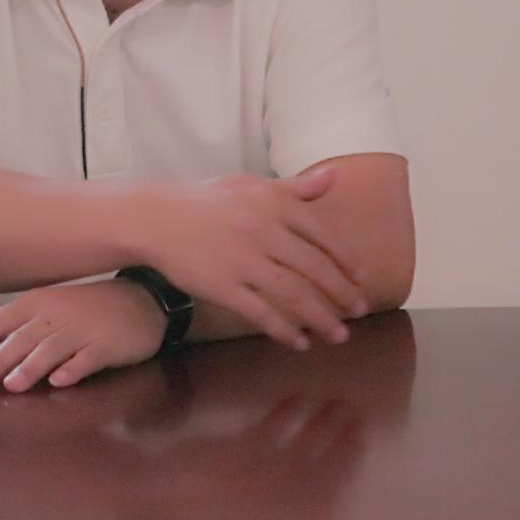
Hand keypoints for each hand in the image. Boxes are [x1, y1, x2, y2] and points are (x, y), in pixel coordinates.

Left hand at [0, 280, 166, 392]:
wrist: (140, 302)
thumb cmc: (86, 307)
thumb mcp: (48, 305)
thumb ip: (12, 318)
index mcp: (38, 303)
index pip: (3, 319)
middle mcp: (57, 314)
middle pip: (24, 337)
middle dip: (1, 358)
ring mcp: (83, 329)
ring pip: (53, 348)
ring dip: (32, 366)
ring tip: (14, 385)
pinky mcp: (106, 345)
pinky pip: (87, 358)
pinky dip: (73, 369)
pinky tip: (61, 381)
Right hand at [137, 167, 367, 351]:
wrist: (156, 218)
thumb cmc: (207, 201)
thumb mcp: (251, 185)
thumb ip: (295, 188)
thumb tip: (335, 177)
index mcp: (273, 204)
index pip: (323, 235)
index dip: (347, 260)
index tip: (363, 279)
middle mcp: (263, 231)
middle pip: (315, 268)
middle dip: (342, 293)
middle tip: (360, 310)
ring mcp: (244, 260)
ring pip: (295, 294)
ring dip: (322, 318)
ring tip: (339, 335)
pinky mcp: (224, 286)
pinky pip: (262, 313)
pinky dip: (285, 330)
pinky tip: (299, 342)